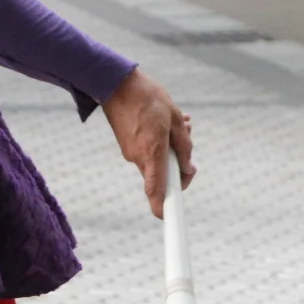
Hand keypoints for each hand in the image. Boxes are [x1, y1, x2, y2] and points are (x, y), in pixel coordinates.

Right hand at [100, 67, 194, 218]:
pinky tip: (165, 122)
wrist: (115, 83)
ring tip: (178, 123)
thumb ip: (184, 146)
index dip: (164, 210)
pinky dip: (159, 143)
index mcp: (153, 152)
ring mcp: (131, 153)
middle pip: (164, 176)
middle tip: (187, 139)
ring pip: (157, 162)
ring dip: (171, 148)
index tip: (171, 220)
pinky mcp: (127, 146)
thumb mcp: (175, 118)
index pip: (156, 192)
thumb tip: (188, 168)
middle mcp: (139, 158)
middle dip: (179, 162)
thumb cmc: (148, 98)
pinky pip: (148, 153)